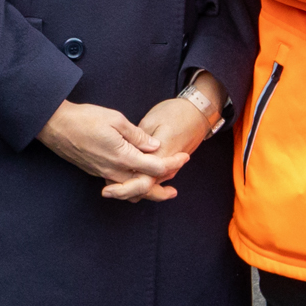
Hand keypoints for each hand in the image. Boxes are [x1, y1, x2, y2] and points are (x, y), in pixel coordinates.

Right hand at [38, 101, 188, 203]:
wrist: (56, 126)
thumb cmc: (85, 119)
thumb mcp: (116, 119)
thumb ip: (137, 135)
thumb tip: (154, 146)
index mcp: (124, 156)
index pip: (156, 166)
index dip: (173, 163)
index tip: (185, 157)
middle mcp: (115, 170)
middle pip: (144, 188)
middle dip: (161, 191)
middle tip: (174, 191)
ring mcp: (104, 173)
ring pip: (130, 190)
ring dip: (145, 191)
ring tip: (157, 189)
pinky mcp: (96, 172)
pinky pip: (118, 185)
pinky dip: (130, 187)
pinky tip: (134, 180)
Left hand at [117, 87, 219, 205]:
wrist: (199, 113)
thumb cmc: (175, 113)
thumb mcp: (153, 120)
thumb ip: (138, 138)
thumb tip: (122, 153)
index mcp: (160, 155)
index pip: (140, 181)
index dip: (122, 188)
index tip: (106, 189)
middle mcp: (166, 167)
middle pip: (144, 189)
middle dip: (124, 192)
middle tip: (105, 191)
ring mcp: (169, 169)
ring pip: (148, 186)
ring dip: (131, 188)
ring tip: (110, 186)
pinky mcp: (170, 166)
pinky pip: (153, 179)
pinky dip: (138, 182)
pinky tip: (125, 178)